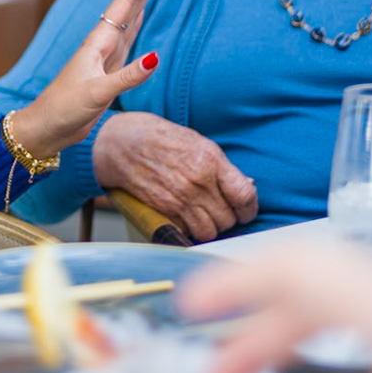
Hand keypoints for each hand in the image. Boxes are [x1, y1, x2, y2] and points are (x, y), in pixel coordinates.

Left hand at [11, 0, 166, 157]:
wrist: (48, 127)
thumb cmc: (65, 109)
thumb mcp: (97, 93)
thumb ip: (127, 76)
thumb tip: (156, 57)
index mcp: (99, 42)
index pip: (126, 3)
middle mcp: (103, 43)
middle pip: (129, 4)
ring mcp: (107, 55)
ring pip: (130, 17)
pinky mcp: (109, 69)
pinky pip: (129, 37)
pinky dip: (138, 21)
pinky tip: (142, 11)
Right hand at [92, 111, 255, 241]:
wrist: (123, 144)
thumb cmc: (161, 139)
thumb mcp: (199, 143)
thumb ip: (222, 168)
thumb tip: (244, 189)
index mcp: (210, 161)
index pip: (244, 196)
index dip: (249, 209)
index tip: (246, 211)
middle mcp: (197, 183)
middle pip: (228, 219)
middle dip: (228, 219)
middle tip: (221, 212)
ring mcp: (179, 200)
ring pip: (209, 232)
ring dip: (210, 228)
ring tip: (205, 216)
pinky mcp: (163, 212)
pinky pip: (187, 232)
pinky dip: (190, 230)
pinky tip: (187, 217)